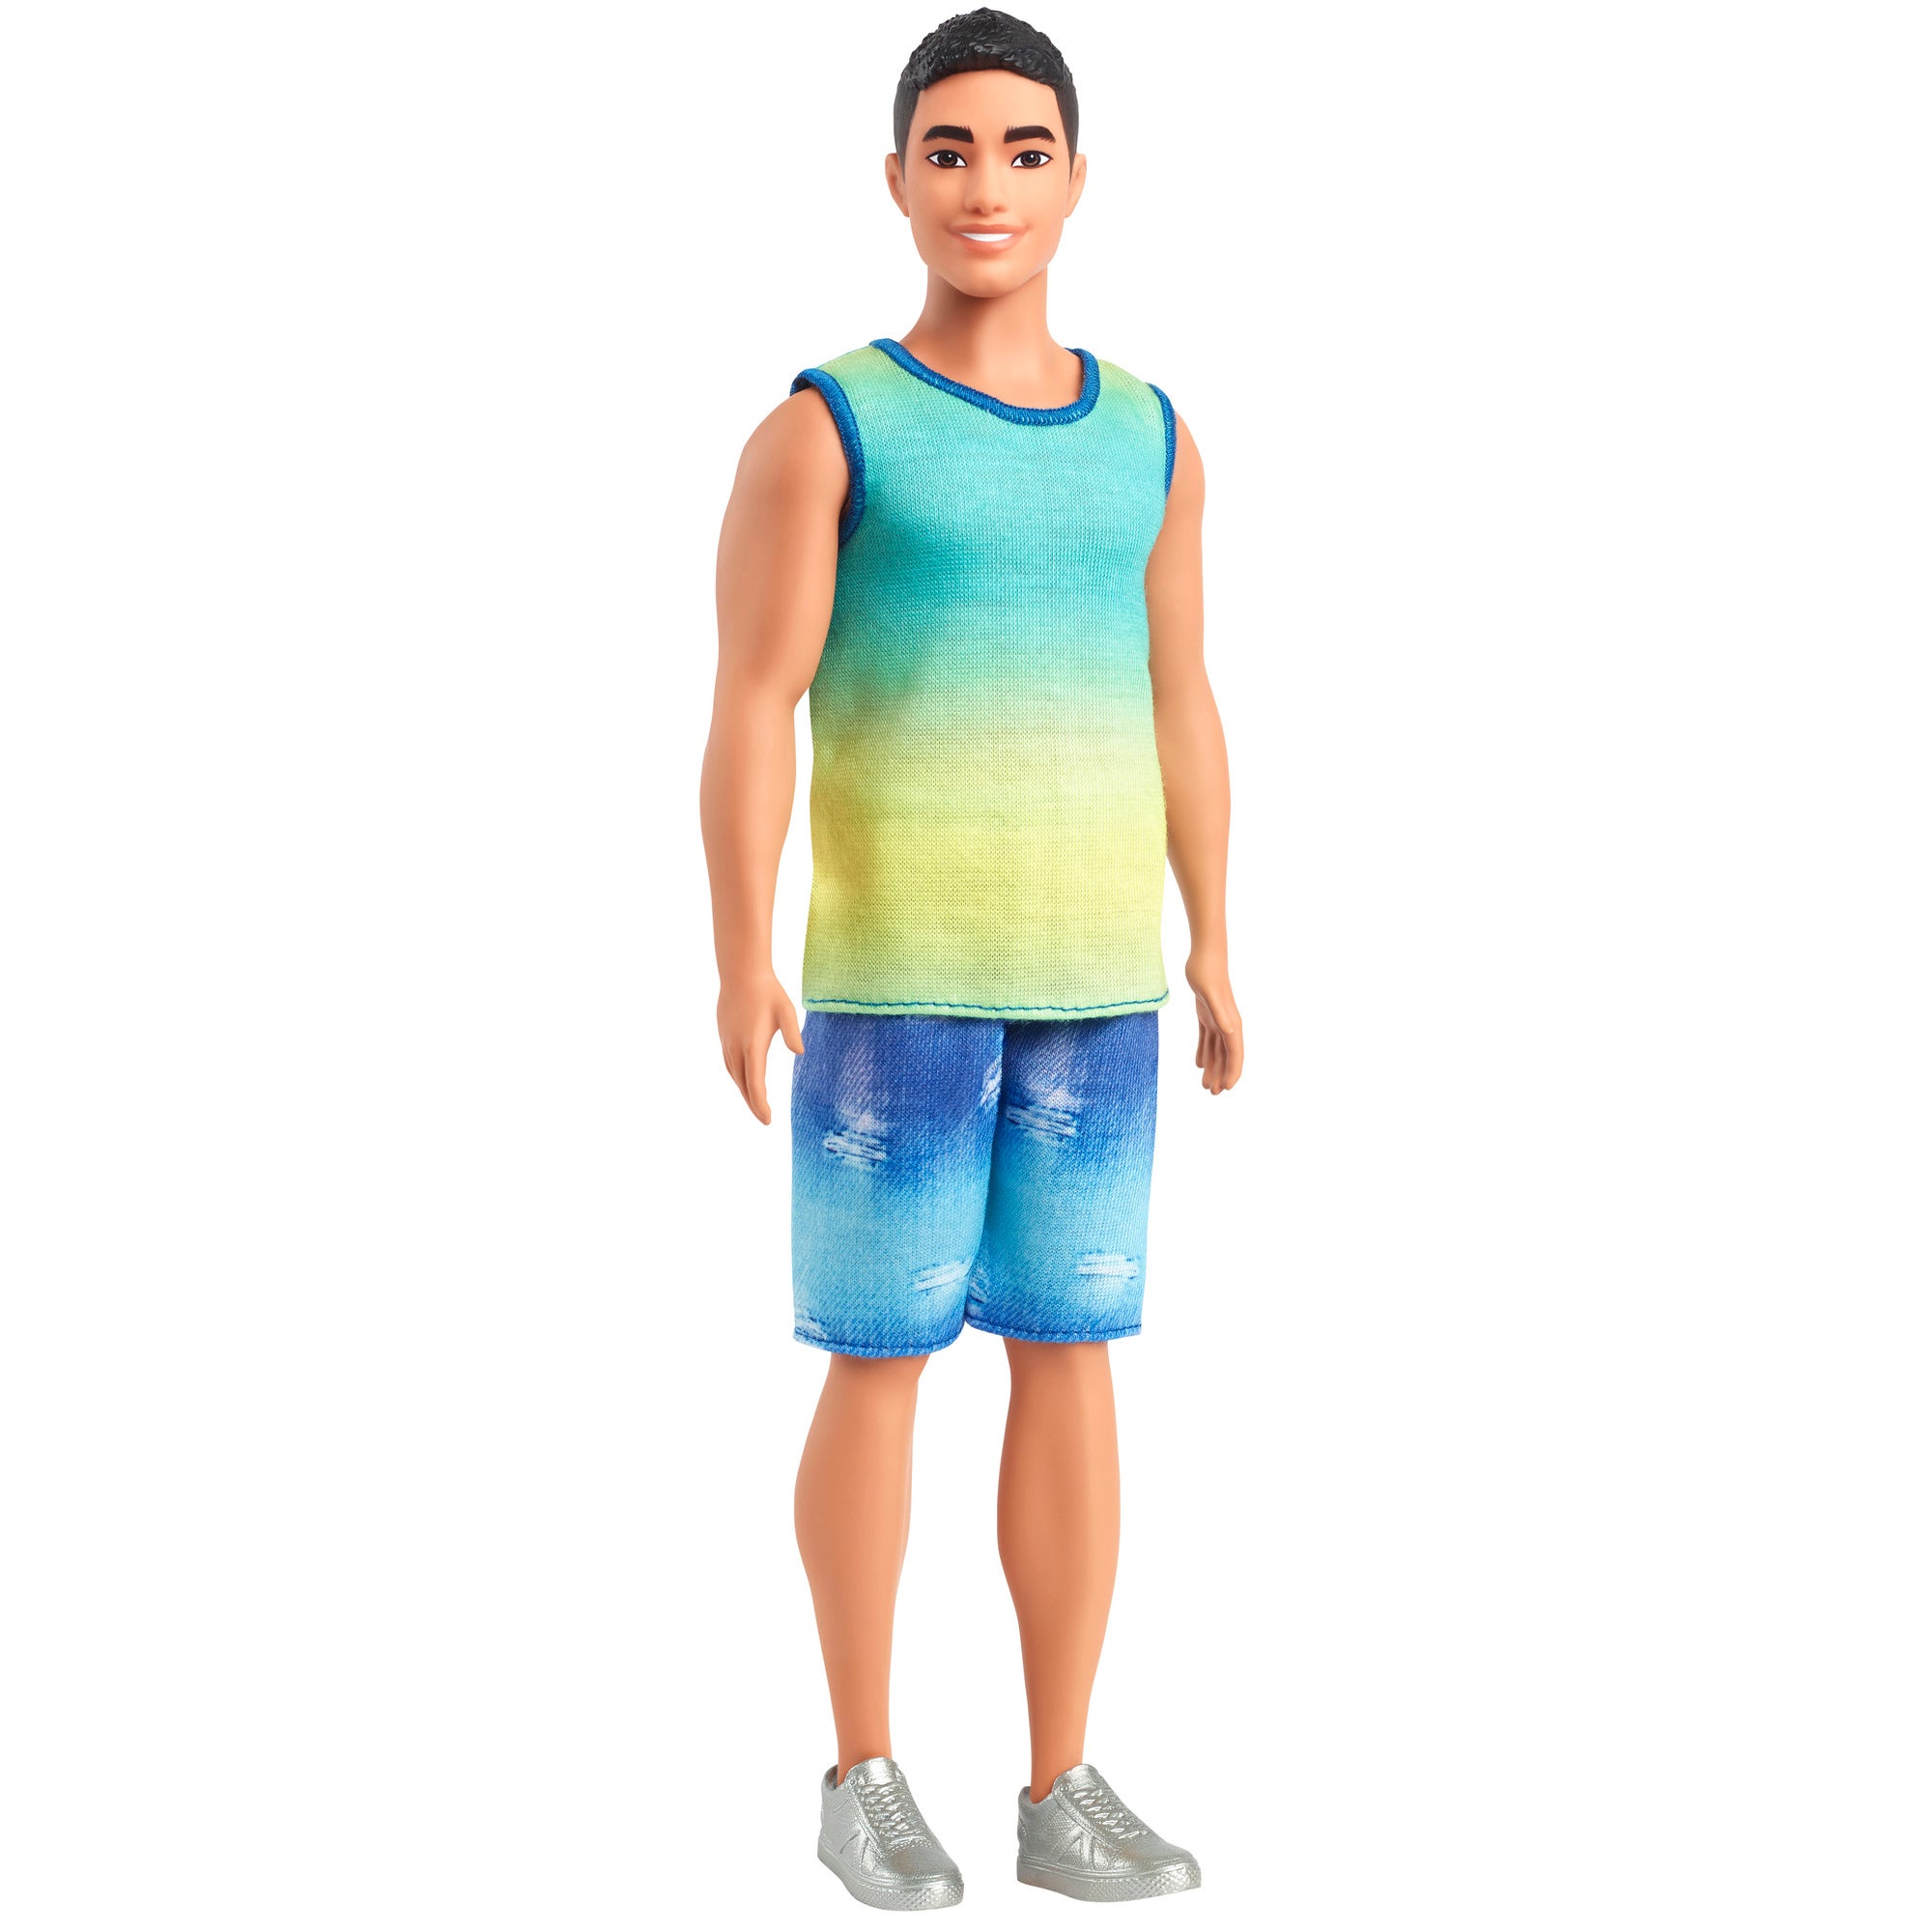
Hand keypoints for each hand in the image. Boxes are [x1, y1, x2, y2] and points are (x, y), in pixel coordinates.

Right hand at [716, 970, 803, 1123]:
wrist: (740, 973)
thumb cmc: (768, 992)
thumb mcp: (786, 1011)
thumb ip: (793, 1033)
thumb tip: (800, 1052)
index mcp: (753, 1046)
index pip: (755, 1084)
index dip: (760, 1105)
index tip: (768, 1120)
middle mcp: (737, 1048)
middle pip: (743, 1086)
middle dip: (753, 1104)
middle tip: (764, 1119)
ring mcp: (727, 1043)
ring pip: (735, 1076)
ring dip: (744, 1092)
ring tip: (755, 1104)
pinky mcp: (724, 1036)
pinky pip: (729, 1065)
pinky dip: (738, 1078)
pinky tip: (744, 1080)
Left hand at [1185, 950, 1243, 1094]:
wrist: (1204, 956)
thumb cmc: (1206, 973)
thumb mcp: (1209, 994)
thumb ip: (1219, 1013)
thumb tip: (1231, 1032)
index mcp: (1231, 1022)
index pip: (1235, 1053)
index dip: (1233, 1071)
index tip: (1227, 1088)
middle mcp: (1227, 1023)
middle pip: (1226, 1055)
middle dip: (1221, 1075)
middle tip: (1212, 1093)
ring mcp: (1217, 1019)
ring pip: (1216, 1050)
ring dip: (1212, 1067)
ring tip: (1205, 1085)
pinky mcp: (1206, 1014)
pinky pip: (1206, 1039)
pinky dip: (1204, 1052)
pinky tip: (1199, 1064)